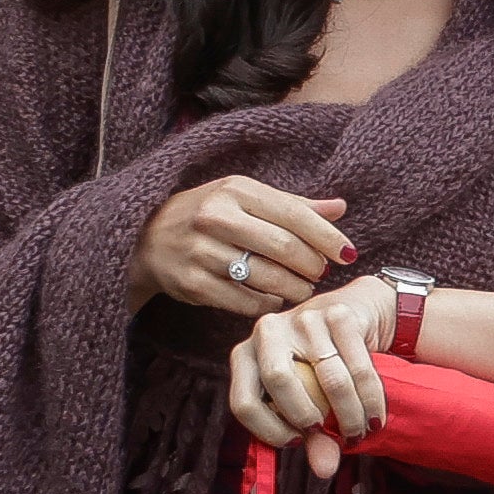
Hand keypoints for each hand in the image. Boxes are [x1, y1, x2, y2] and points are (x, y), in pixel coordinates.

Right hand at [135, 176, 352, 315]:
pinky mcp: (193, 284)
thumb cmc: (207, 215)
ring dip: (294, 288)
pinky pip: (246, 301)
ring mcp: (201, 252)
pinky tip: (273, 298)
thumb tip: (341, 208)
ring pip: (268, 278)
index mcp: (234, 190)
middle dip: (312, 266)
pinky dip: (268, 303)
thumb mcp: (244, 198)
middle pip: (284, 248)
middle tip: (319, 273)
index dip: (328, 237)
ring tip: (300, 287)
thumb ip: (292, 205)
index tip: (348, 254)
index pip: (295, 215)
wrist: (146, 239)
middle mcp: (215, 217)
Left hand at [229, 273, 396, 476]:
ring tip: (361, 431)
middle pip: (279, 380)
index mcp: (245, 355)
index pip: (242, 401)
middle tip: (330, 433)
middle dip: (308, 416)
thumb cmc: (319, 366)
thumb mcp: (306, 401)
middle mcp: (267, 331)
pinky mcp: (339, 314)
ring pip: (330, 379)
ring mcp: (303, 319)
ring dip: (351, 415)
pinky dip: (371, 399)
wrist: (355, 315)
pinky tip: (375, 415)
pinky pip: (360, 368)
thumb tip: (325, 470)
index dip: (269, 430)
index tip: (296, 442)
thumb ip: (311, 436)